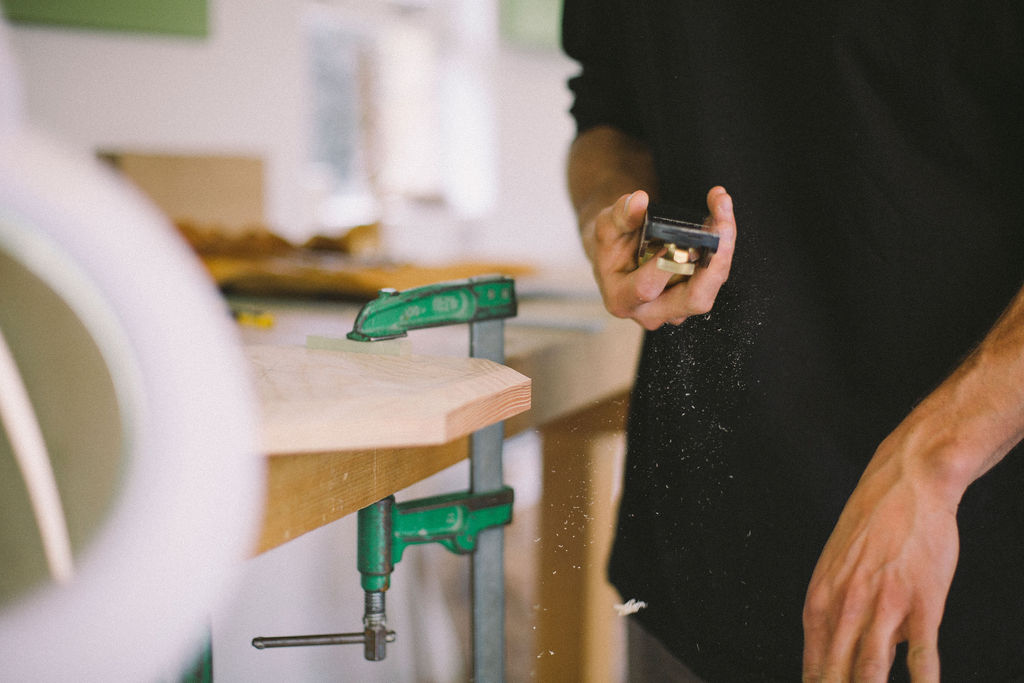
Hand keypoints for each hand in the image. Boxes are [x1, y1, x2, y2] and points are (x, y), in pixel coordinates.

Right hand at [586, 186, 735, 329]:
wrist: (619, 257)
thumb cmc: (611, 245)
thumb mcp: (606, 226)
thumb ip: (620, 215)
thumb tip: (639, 200)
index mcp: (622, 300)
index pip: (646, 289)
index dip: (662, 265)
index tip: (671, 238)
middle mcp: (653, 312)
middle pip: (695, 299)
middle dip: (714, 260)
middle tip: (722, 224)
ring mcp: (676, 308)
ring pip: (712, 286)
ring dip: (723, 248)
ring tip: (722, 208)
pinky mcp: (694, 296)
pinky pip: (716, 275)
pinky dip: (722, 246)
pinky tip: (721, 217)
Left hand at [802, 435, 960, 681]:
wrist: (906, 483)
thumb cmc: (871, 525)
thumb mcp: (837, 568)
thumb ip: (840, 612)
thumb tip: (854, 653)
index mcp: (820, 600)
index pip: (812, 666)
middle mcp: (845, 606)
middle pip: (836, 673)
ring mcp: (883, 606)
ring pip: (870, 670)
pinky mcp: (922, 602)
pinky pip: (921, 654)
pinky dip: (922, 681)